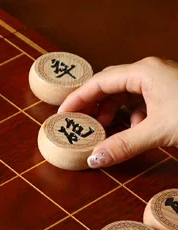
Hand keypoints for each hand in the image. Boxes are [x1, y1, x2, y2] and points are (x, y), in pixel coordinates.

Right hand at [59, 56, 177, 167]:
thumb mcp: (158, 131)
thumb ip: (124, 144)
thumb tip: (95, 158)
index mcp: (144, 72)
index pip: (99, 82)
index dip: (78, 98)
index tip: (63, 114)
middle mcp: (151, 71)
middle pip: (110, 85)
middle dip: (93, 104)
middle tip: (78, 122)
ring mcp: (162, 80)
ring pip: (126, 92)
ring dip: (113, 110)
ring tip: (104, 128)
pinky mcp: (171, 91)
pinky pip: (142, 99)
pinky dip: (132, 114)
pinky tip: (134, 129)